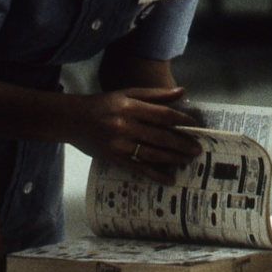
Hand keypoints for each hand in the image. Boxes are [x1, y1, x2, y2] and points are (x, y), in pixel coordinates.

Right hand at [67, 87, 201, 183]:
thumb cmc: (103, 104)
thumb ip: (155, 94)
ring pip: (152, 153)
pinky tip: (168, 178)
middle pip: (161, 136)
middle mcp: (125, 125)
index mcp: (130, 107)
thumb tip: (182, 92)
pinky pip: (138, 167)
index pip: (163, 115)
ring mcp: (119, 143)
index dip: (182, 121)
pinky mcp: (114, 158)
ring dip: (172, 158)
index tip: (195, 125)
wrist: (73, 120)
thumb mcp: (127, 93)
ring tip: (187, 160)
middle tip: (197, 148)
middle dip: (182, 143)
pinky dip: (155, 174)